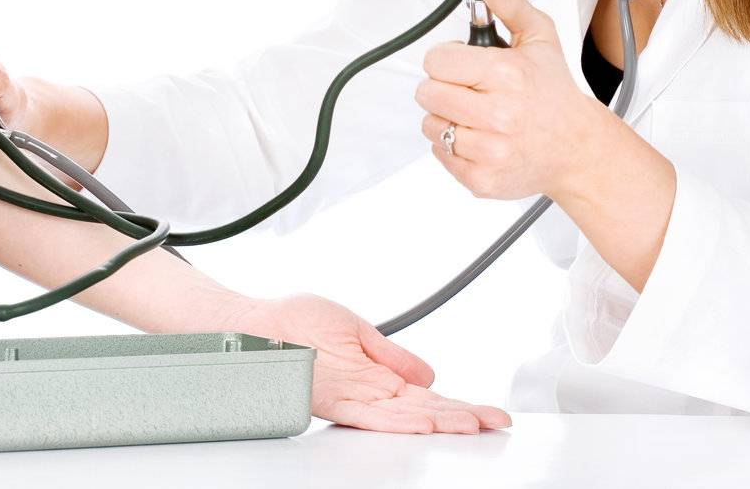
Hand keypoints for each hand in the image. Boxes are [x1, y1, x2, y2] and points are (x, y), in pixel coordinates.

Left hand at [228, 292, 510, 433]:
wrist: (256, 326)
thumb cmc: (296, 324)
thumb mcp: (356, 331)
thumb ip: (393, 355)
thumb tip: (429, 374)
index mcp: (378, 377)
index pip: (428, 397)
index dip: (460, 406)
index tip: (489, 413)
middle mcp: (368, 392)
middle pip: (424, 411)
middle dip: (461, 417)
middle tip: (493, 424)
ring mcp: (352, 397)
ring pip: (405, 418)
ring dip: (440, 422)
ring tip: (471, 425)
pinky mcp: (332, 399)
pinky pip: (372, 414)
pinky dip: (400, 419)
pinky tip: (425, 422)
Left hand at [414, 0, 606, 201]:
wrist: (576, 149)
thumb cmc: (555, 94)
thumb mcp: (540, 39)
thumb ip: (511, 7)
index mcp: (506, 75)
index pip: (436, 62)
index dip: (445, 59)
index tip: (460, 63)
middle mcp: (497, 114)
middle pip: (428, 93)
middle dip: (443, 87)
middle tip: (468, 89)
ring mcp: (489, 150)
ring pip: (430, 125)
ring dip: (447, 117)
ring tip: (476, 115)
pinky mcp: (482, 178)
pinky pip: (440, 154)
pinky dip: (453, 146)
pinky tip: (480, 137)